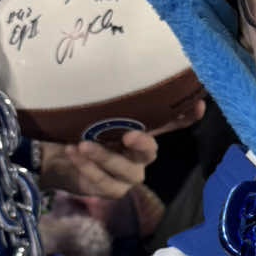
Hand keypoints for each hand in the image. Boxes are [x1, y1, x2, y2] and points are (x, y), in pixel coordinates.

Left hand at [39, 99, 203, 200]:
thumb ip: (99, 99)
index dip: (186, 116)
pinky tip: (74, 154)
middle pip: (150, 151)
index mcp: (141, 131)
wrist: (57, 158)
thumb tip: (98, 65)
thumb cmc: (77, 129)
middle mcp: (140, 154)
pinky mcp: (113, 190)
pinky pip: (106, 184)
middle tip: (128, 134)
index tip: (198, 104)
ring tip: (82, 145)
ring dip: (105, 158)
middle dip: (142, 143)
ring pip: (127, 171)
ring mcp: (129, 174)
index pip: (170, 123)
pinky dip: (89, 169)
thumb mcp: (88, 112)